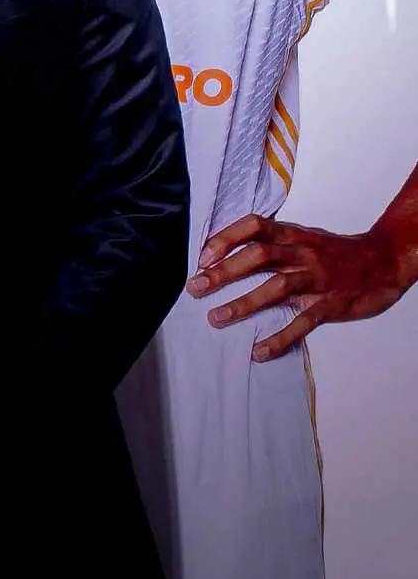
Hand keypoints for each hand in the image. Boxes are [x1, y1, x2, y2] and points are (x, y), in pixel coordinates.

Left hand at [189, 213, 412, 360]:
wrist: (383, 261)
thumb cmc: (336, 252)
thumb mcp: (304, 237)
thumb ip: (274, 243)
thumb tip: (231, 251)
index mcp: (293, 235)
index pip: (254, 226)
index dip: (226, 238)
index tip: (203, 256)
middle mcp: (302, 253)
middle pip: (258, 256)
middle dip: (224, 272)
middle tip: (195, 286)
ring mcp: (316, 279)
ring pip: (276, 288)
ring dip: (243, 304)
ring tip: (216, 318)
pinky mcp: (330, 305)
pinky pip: (302, 323)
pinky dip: (280, 338)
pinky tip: (260, 351)